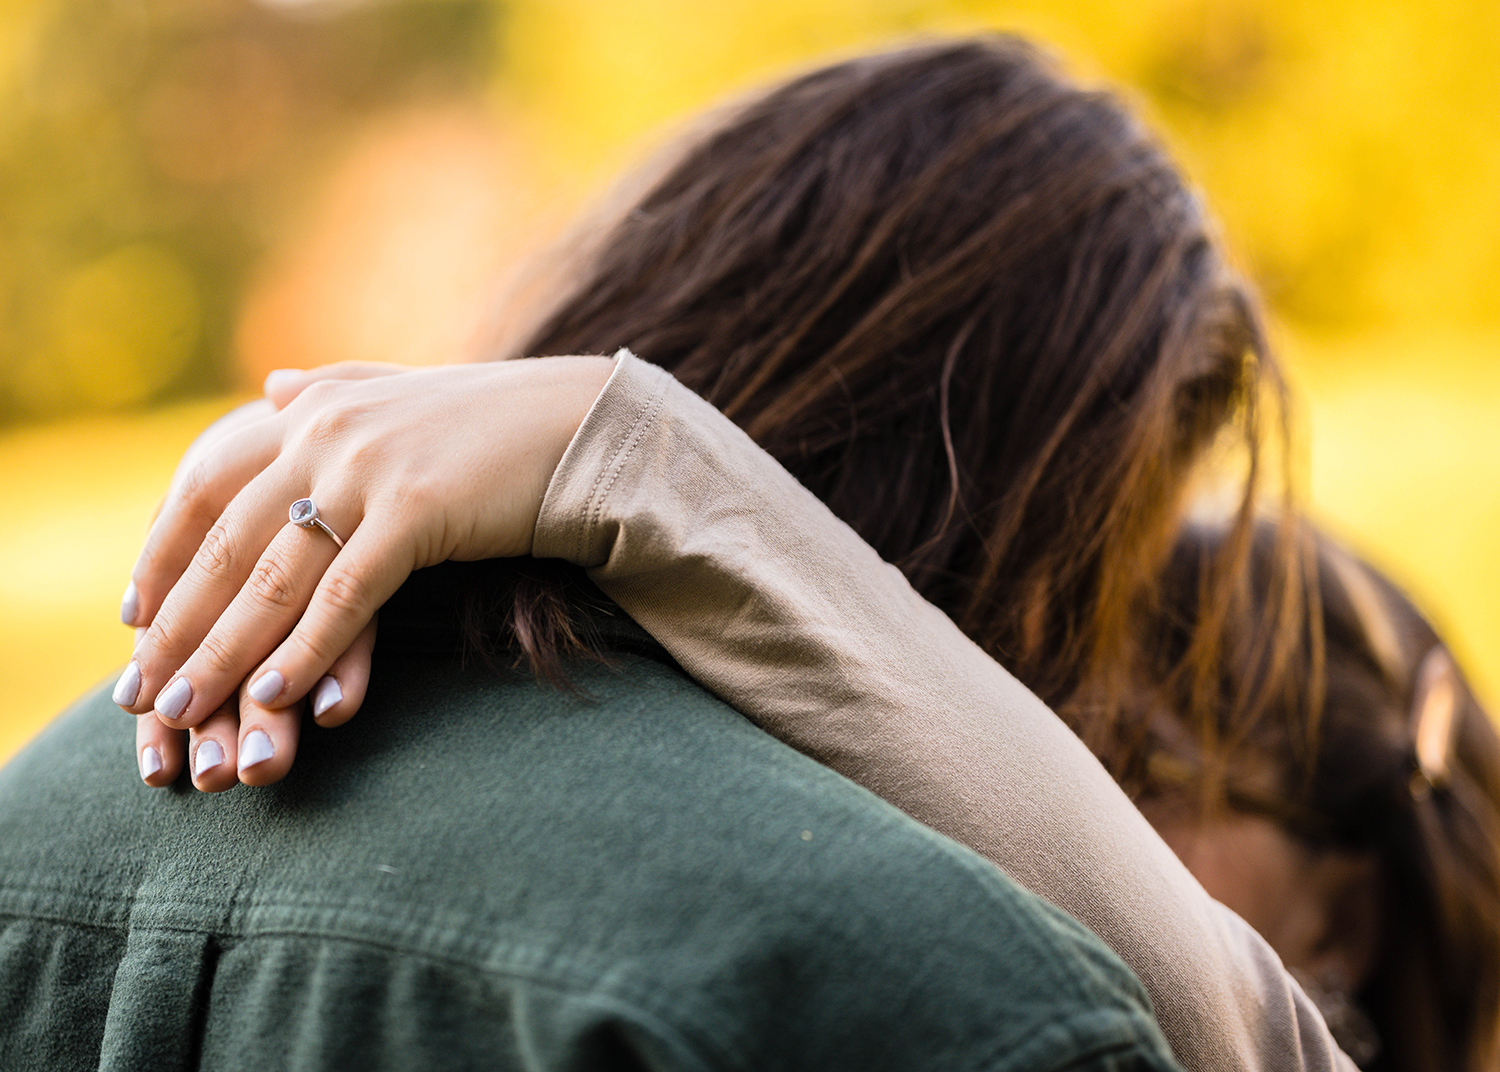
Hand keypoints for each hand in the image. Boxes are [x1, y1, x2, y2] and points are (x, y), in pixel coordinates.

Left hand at [117, 356, 615, 789]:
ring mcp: (369, 470)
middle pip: (225, 544)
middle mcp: (325, 430)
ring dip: (222, 655)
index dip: (162, 556)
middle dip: (178, 628)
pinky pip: (346, 596)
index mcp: (312, 407)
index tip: (133, 619)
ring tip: (184, 714)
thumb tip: (271, 387)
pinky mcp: (418, 511)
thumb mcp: (400, 392)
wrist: (580, 423)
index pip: (204, 487)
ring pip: (273, 579)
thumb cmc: (494, 421)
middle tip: (139, 694)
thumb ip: (332, 389)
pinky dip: (306, 651)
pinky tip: (277, 698)